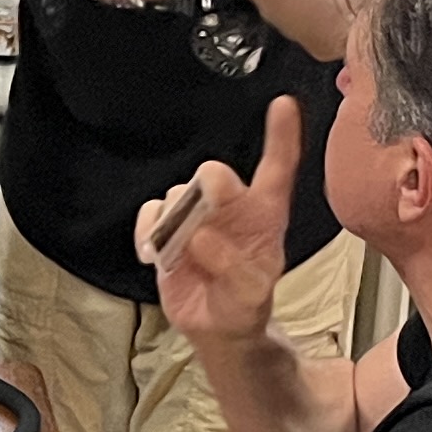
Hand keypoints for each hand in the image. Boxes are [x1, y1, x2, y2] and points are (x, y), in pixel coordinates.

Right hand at [135, 97, 305, 343]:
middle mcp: (231, 207)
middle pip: (214, 175)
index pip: (277, 169)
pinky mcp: (168, 229)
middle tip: (200, 215)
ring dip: (173, 223)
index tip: (283, 105)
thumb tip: (202, 239)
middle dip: (206, 188)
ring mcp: (197, 216)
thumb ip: (234, 270)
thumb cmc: (244, 306)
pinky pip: (151, 212)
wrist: (216, 327)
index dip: (281, 137)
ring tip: (180, 256)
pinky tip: (154, 254)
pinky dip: (147, 231)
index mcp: (265, 216)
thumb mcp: (251, 297)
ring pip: (178, 193)